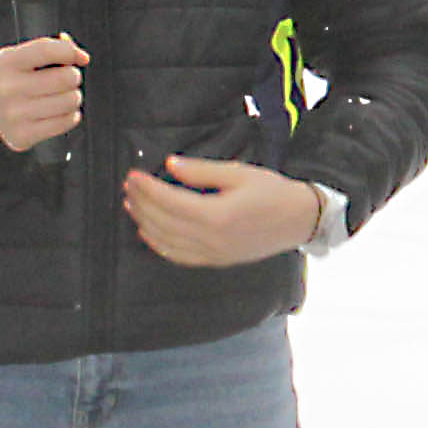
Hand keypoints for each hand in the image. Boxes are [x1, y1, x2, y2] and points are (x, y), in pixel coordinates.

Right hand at [0, 33, 88, 151]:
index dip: (69, 51)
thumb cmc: (15, 77)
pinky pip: (67, 121)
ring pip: (71, 100)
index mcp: (5, 63)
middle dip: (73, 76)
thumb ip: (54, 49)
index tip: (75, 57)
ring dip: (73, 97)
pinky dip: (70, 116)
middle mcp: (6, 89)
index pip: (47, 50)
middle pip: (66, 77)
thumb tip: (82, 58)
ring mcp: (13, 115)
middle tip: (64, 80)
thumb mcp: (24, 56)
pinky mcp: (22, 136)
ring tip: (61, 96)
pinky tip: (58, 112)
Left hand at [122, 152, 322, 265]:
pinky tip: (148, 232)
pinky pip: (179, 257)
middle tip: (128, 186)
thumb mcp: (239, 172)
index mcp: (218, 215)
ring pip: (166, 242)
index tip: (133, 175)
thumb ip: (202, 170)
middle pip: (163, 222)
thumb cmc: (272, 192)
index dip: (147, 189)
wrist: (299, 220)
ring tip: (131, 204)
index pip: (169, 202)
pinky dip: (159, 245)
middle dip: (141, 203)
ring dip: (145, 223)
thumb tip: (169, 166)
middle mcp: (212, 240)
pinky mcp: (216, 261)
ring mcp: (213, 255)